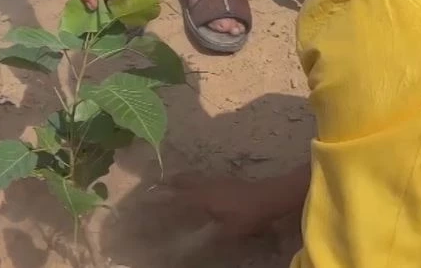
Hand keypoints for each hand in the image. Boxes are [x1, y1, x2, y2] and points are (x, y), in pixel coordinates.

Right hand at [165, 173, 283, 237]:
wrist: (269, 197)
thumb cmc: (247, 215)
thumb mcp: (229, 232)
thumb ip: (212, 237)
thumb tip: (198, 244)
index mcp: (203, 198)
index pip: (178, 199)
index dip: (164, 199)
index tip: (151, 199)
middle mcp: (207, 186)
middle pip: (184, 180)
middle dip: (170, 182)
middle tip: (158, 184)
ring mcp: (217, 181)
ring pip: (195, 177)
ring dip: (183, 179)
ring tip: (174, 181)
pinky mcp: (226, 180)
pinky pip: (204, 178)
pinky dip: (195, 180)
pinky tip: (199, 186)